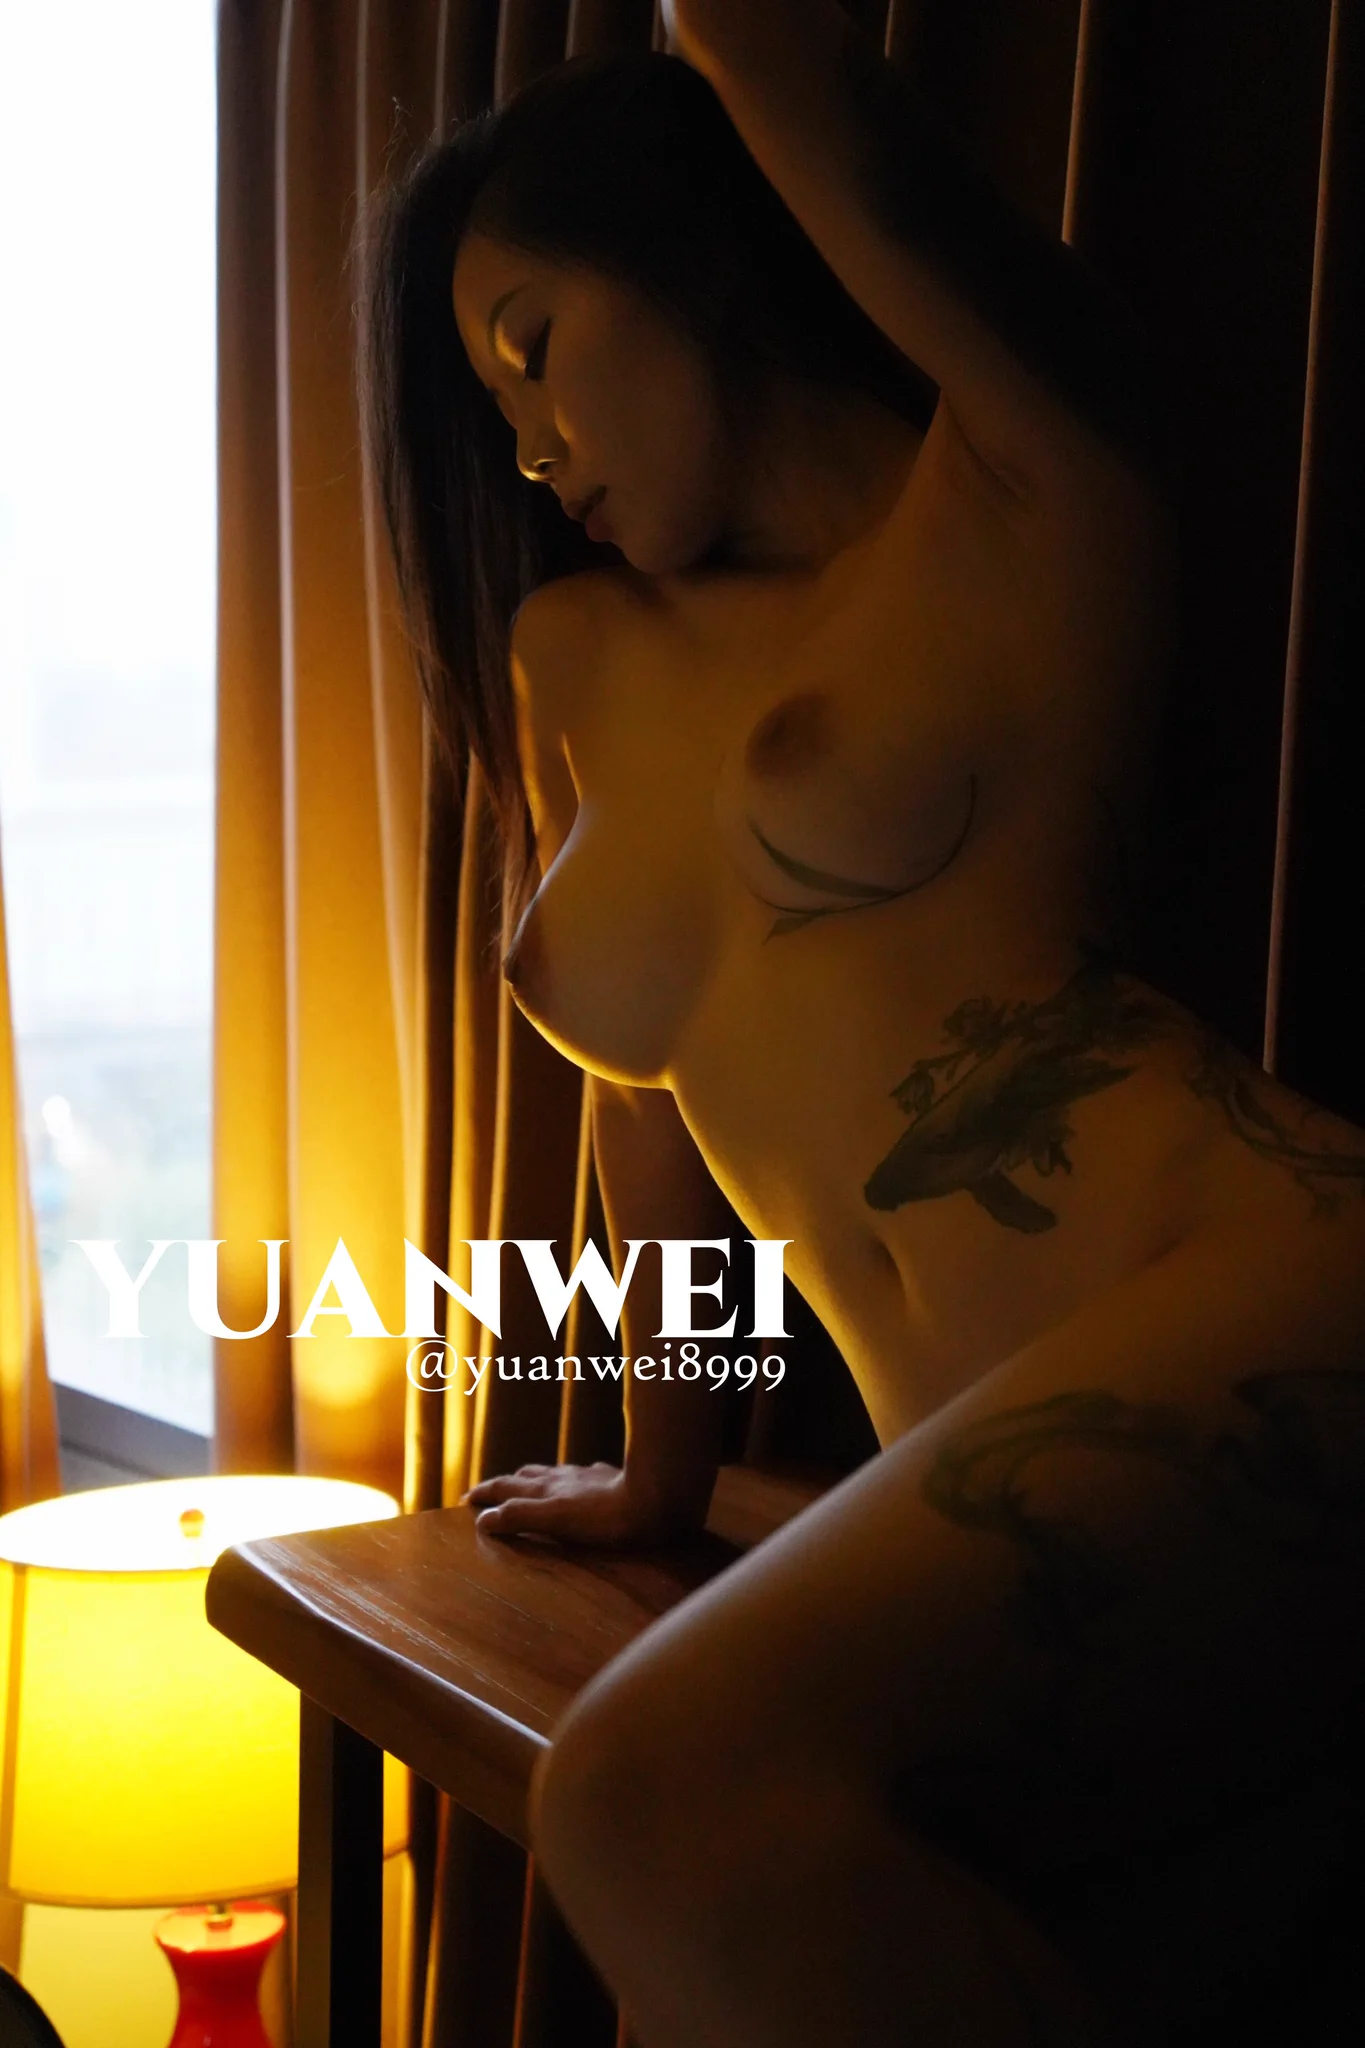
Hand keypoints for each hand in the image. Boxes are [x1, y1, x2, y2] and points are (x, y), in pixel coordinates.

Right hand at [460, 1461, 710, 1545]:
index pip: (505, 1487)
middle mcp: (562, 1478)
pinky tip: (581, 1482)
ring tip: (529, 1485)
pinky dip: (571, 1480)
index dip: (484, 1493)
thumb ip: (520, 1516)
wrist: (654, 1498)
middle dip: (505, 1484)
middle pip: (526, 1476)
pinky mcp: (610, 1480)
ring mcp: (587, 1477)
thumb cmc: (605, 1518)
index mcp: (545, 1490)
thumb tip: (484, 1518)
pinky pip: (584, 1475)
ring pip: (553, 1473)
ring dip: (535, 1479)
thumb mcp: (556, 1521)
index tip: (467, 1499)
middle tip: (492, 1492)